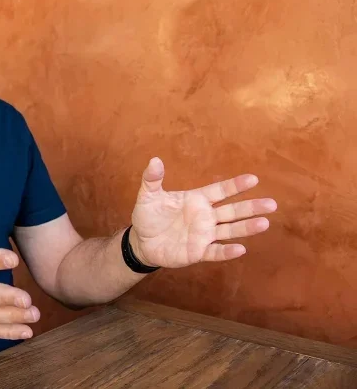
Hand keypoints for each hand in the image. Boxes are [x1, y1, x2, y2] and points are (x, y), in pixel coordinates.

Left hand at [130, 157, 276, 268]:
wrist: (141, 241)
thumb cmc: (148, 215)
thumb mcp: (148, 195)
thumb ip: (152, 179)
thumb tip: (154, 160)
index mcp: (197, 200)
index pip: (220, 191)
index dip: (235, 185)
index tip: (253, 179)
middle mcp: (205, 216)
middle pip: (232, 211)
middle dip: (251, 207)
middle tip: (271, 204)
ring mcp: (204, 235)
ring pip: (230, 231)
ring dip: (246, 228)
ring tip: (264, 223)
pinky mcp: (198, 252)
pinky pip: (215, 252)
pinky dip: (227, 251)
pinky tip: (241, 249)